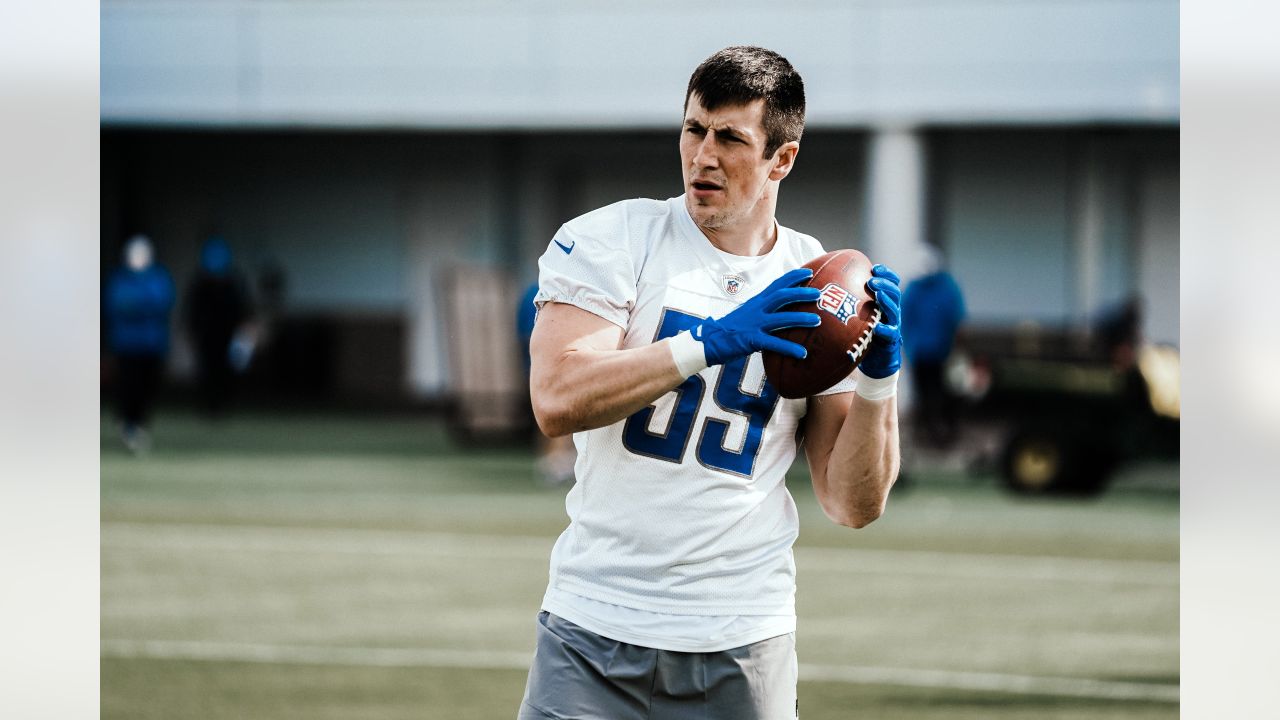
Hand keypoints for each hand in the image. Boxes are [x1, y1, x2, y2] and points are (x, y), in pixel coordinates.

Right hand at [694, 268, 820, 365]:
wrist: (710, 340)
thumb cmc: (733, 328)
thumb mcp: (749, 313)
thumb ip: (765, 310)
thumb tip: (784, 309)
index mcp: (757, 301)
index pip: (777, 284)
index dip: (793, 277)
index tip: (809, 272)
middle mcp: (757, 309)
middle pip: (781, 296)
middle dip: (801, 293)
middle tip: (818, 294)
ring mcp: (754, 324)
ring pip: (781, 318)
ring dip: (801, 318)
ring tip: (818, 321)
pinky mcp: (752, 340)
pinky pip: (774, 343)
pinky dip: (789, 348)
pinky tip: (802, 353)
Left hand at [857, 264, 901, 378]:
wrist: (875, 359)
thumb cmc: (863, 331)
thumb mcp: (858, 312)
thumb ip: (850, 298)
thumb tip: (824, 281)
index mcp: (885, 301)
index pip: (890, 283)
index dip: (886, 274)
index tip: (874, 267)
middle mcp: (892, 311)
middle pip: (894, 292)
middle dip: (884, 284)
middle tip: (872, 281)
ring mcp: (893, 324)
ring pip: (894, 310)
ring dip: (886, 301)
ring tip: (878, 295)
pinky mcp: (891, 340)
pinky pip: (890, 333)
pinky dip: (884, 329)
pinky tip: (877, 326)